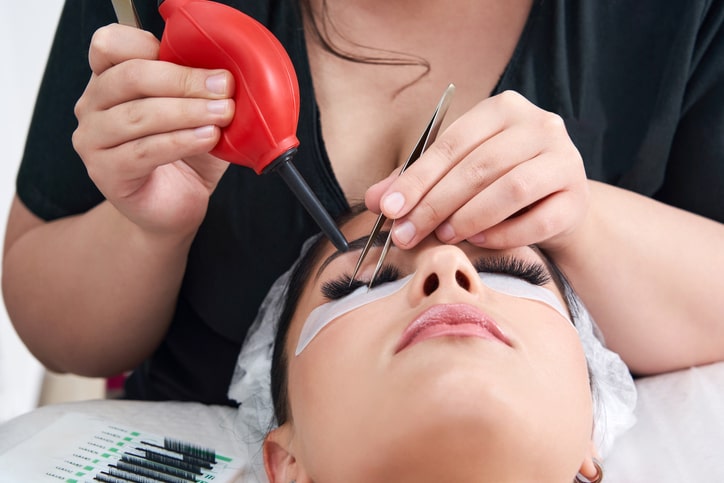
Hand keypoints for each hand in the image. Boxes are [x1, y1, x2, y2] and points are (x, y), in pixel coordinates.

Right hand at [72, 24, 234, 237]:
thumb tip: (226, 71)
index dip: (148, 44)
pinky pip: (144, 151)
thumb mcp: (197, 112)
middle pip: (129, 77)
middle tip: (224, 88)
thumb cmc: (186, 155)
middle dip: (183, 80)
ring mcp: (93, 140)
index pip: (110, 45)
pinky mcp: (106, 172)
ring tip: (223, 113)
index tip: (193, 55)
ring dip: (187, 112)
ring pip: (138, 115)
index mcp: (109, 79)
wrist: (175, 206)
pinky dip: (181, 142)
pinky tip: (208, 138)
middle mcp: (93, 105)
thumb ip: (200, 87)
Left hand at [365, 90, 588, 250]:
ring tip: (444, 236)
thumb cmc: (498, 185)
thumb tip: (374, 199)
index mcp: (503, 109)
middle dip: (435, 204)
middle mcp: (539, 125)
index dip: (416, 178)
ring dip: (469, 218)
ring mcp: (564, 159)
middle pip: (478, 167)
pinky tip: (480, 241)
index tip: (388, 209)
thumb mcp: (456, 175)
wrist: (557, 206)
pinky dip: (503, 235)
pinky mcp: (577, 197)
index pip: (451, 143)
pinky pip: (538, 220)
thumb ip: (417, 182)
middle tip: (407, 234)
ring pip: (510, 189)